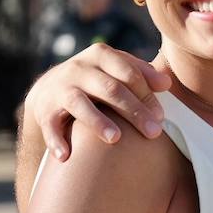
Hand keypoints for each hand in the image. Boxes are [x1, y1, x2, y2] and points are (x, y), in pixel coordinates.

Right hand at [26, 44, 169, 159]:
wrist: (53, 88)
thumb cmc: (98, 80)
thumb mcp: (118, 70)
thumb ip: (143, 74)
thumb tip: (167, 82)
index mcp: (101, 55)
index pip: (128, 74)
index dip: (146, 95)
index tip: (161, 117)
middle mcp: (79, 68)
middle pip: (110, 89)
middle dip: (134, 111)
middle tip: (154, 133)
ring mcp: (60, 88)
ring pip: (79, 103)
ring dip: (97, 121)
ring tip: (115, 138)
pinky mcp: (45, 110)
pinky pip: (50, 126)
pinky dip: (57, 140)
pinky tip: (67, 156)